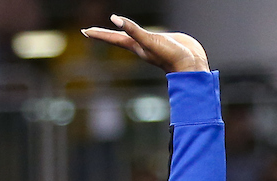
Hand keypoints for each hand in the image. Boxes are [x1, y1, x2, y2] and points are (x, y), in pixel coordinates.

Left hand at [82, 17, 209, 72]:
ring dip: (118, 33)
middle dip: (103, 35)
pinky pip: (143, 34)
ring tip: (112, 29)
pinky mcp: (160, 41)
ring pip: (129, 37)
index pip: (112, 38)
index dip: (99, 34)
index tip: (85, 31)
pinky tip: (136, 31)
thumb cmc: (171, 55)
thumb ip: (133, 30)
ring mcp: (149, 45)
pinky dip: (136, 30)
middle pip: (116, 38)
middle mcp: (140, 47)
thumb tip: (115, 19)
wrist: (191, 65)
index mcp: (135, 46)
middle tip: (89, 31)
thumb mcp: (149, 40)